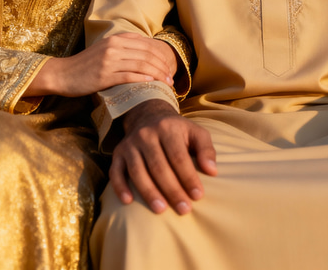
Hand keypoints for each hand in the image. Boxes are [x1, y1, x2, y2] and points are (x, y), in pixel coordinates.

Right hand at [26, 33, 175, 96]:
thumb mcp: (105, 49)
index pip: (146, 44)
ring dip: (157, 75)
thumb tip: (146, 51)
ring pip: (141, 65)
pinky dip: (143, 79)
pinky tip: (151, 84)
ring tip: (166, 84)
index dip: (161, 56)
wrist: (63, 74)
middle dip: (163, 66)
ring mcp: (108, 61)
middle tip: (172, 78)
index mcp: (116, 39)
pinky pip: (128, 76)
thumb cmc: (86, 64)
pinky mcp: (104, 75)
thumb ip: (123, 47)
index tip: (169, 67)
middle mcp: (114, 47)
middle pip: (147, 54)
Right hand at [110, 99, 216, 215]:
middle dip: (172, 190)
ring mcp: (130, 144)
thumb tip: (212, 171)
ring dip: (149, 192)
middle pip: (159, 166)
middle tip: (184, 210)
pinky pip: (116, 171)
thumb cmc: (177, 131)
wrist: (148, 116)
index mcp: (168, 128)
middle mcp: (146, 134)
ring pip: (138, 170)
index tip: (198, 196)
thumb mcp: (195, 132)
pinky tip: (128, 201)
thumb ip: (206, 149)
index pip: (178, 156)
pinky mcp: (118, 153)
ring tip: (161, 210)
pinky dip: (120, 186)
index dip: (188, 177)